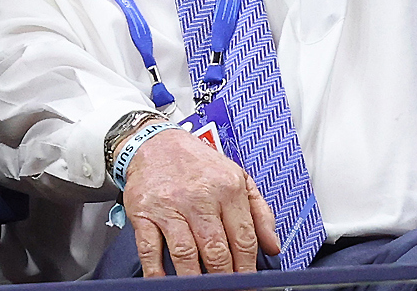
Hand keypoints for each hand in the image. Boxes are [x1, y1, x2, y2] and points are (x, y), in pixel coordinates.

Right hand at [123, 127, 279, 275]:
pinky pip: (150, 248)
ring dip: (195, 279)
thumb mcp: (238, 176)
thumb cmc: (197, 162)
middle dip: (225, 278)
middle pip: (216, 250)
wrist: (155, 141)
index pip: (243, 238)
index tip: (249, 284)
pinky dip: (156, 271)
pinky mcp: (144, 212)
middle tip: (229, 290)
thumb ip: (260, 211)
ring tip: (202, 289)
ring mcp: (170, 206)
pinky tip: (164, 282)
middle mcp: (199, 197)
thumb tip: (273, 246)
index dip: (248, 268)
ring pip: (185, 253)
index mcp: (227, 188)